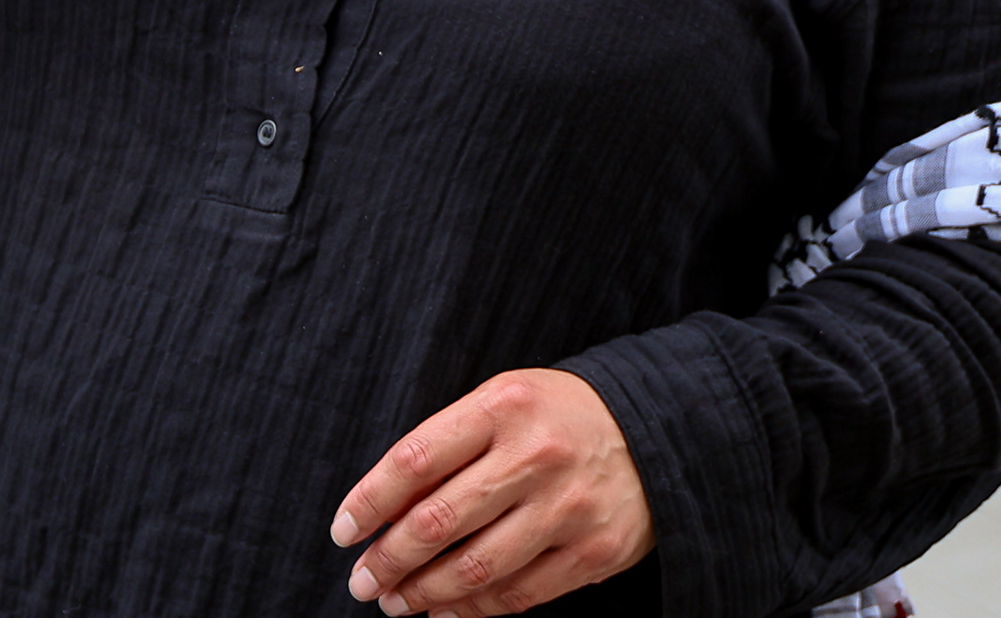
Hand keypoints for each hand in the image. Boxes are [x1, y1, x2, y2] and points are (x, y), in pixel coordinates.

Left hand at [331, 369, 652, 614]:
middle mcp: (536, 455)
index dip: (370, 503)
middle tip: (362, 580)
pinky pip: (517, 595)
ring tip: (395, 601)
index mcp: (504, 406)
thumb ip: (447, 447)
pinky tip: (444, 608)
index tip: (343, 531)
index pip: (416, 460)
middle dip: (387, 560)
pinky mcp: (593, 551)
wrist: (657, 428)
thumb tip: (382, 514)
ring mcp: (568, 507)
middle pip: (438, 521)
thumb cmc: (556, 417)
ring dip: (422, 593)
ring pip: (475, 568)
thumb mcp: (503, 403)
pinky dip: (470, 610)